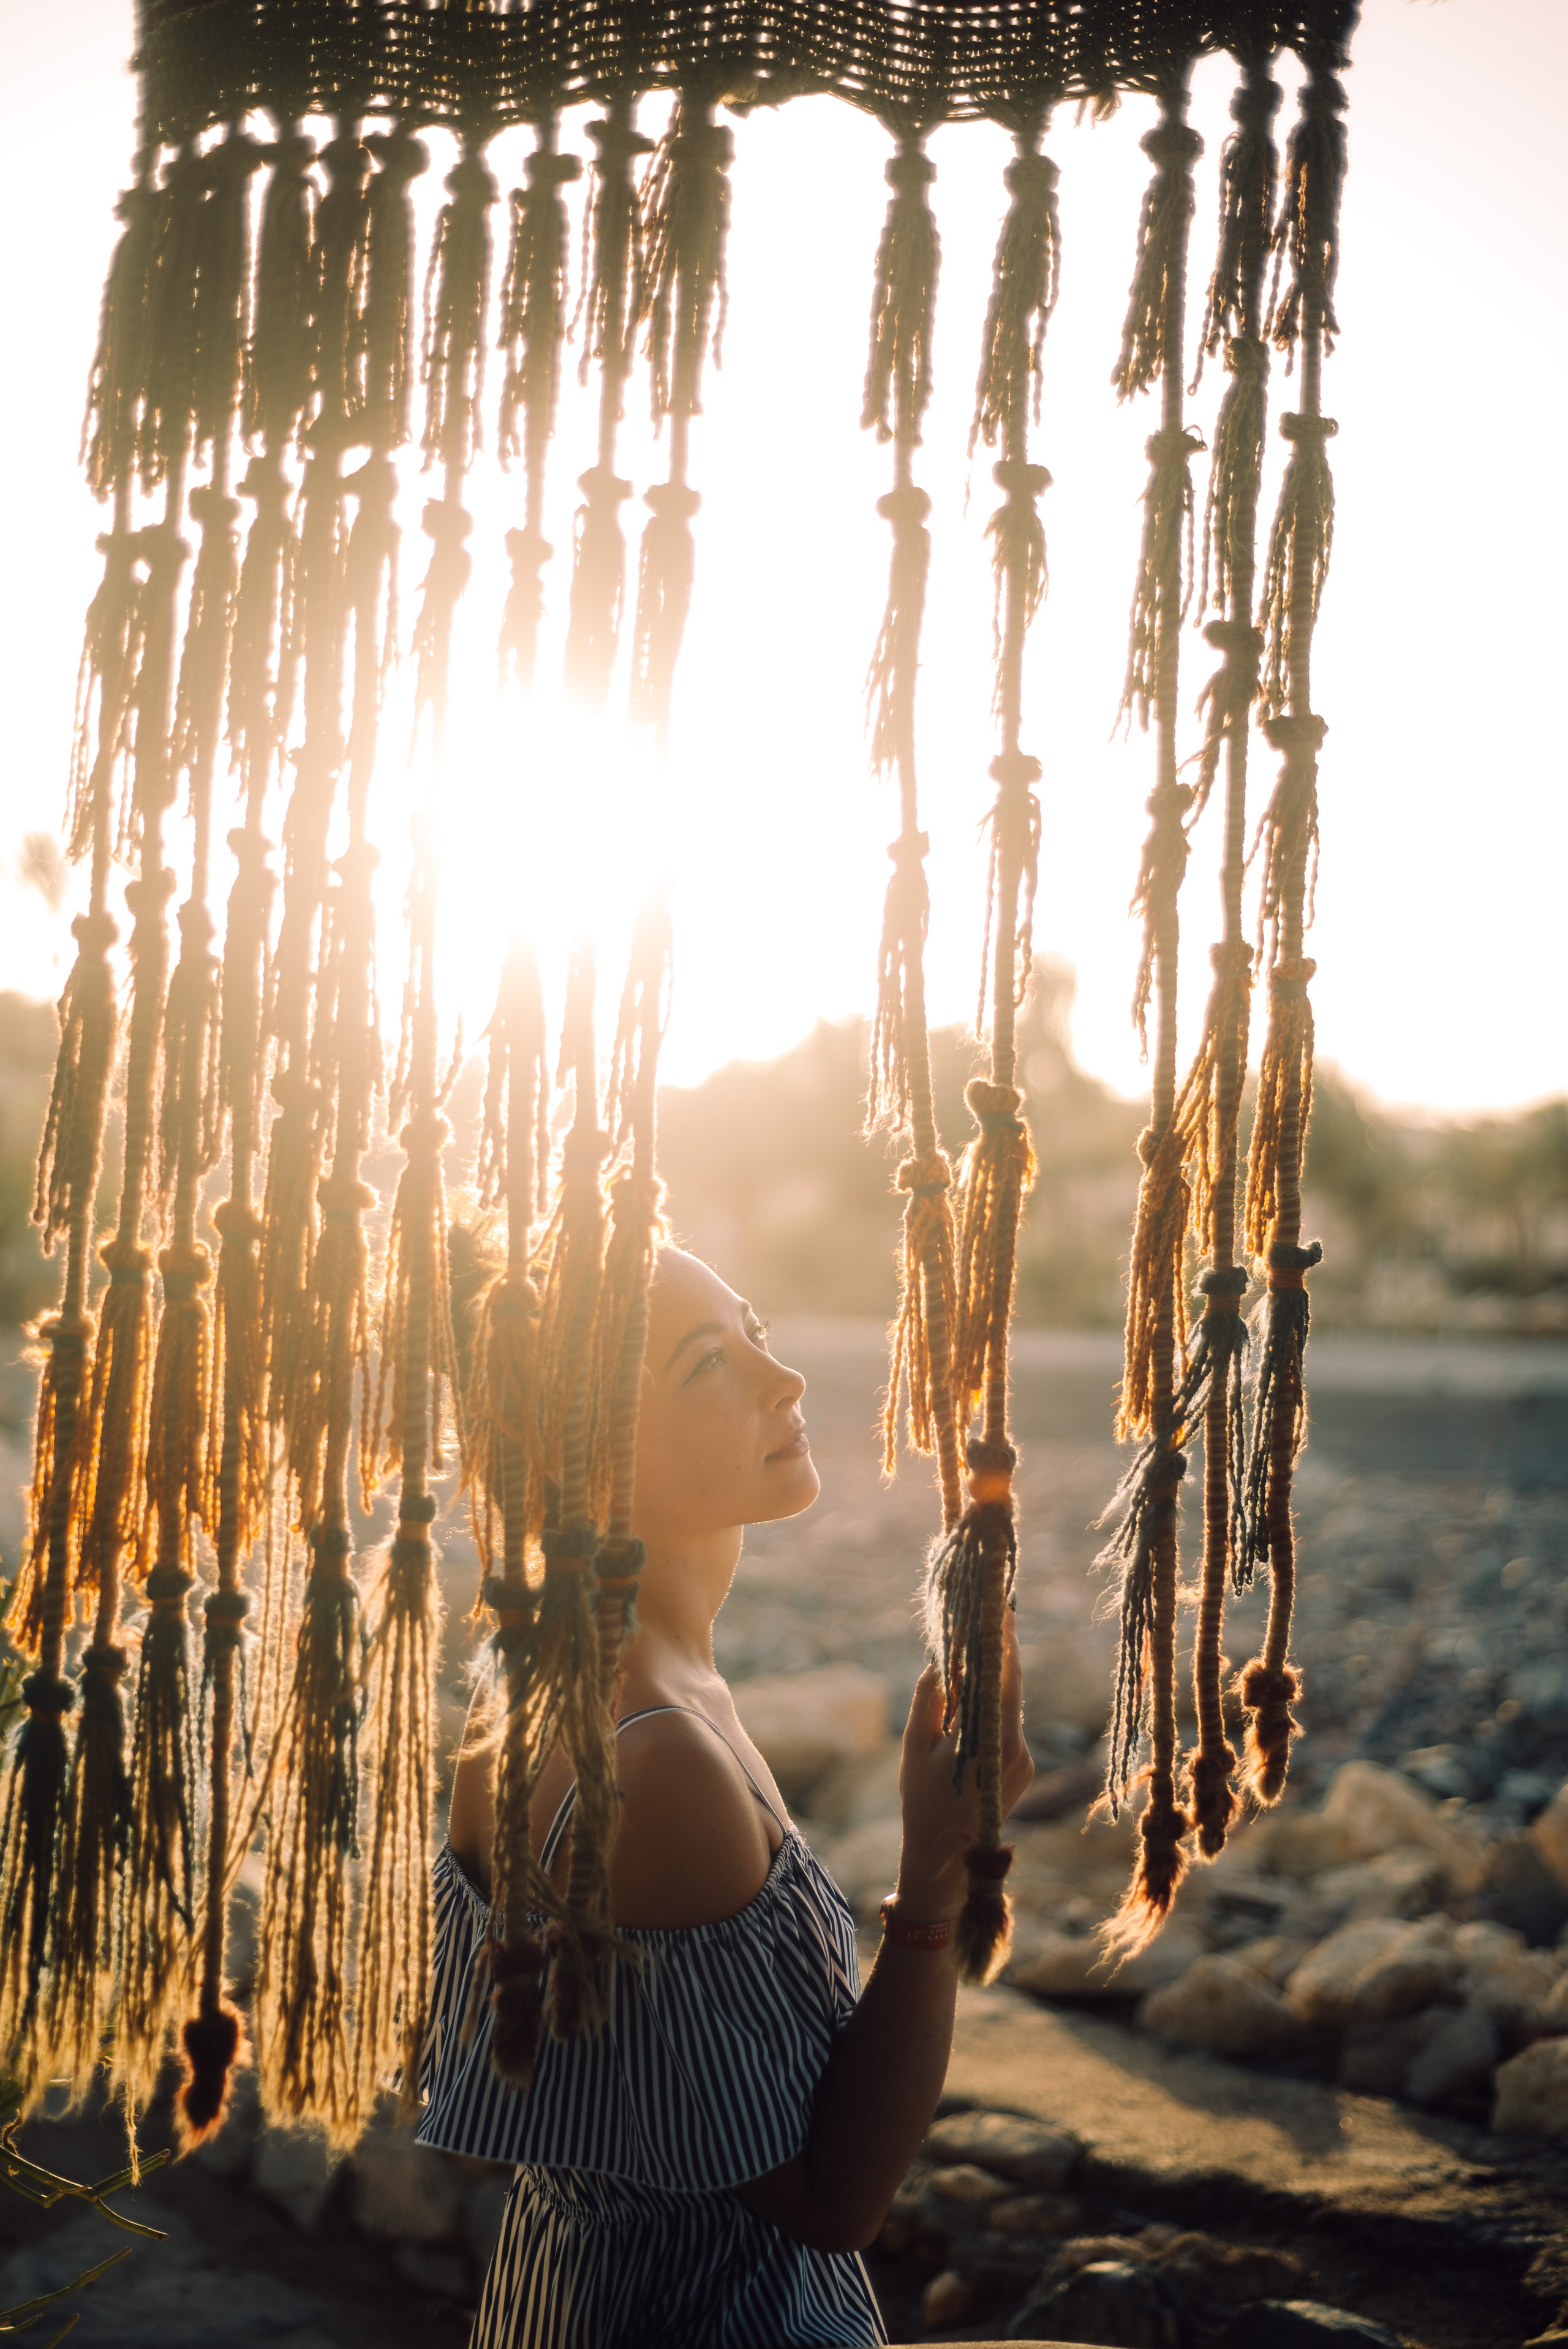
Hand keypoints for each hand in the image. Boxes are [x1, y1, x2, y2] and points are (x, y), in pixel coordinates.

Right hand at [893, 1619, 1032, 1919]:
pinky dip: (993, 1702)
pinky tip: (976, 1686)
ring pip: (1008, 1704)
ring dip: (994, 1676)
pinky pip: (1007, 1722)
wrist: (946, 1860)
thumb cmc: (923, 1802)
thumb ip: (931, 1699)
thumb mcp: (916, 1746)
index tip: (1000, 1604)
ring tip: (978, 1643)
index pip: (1003, 1675)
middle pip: (1010, 1685)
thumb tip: (944, 1660)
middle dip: (1000, 1648)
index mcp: (992, 1740)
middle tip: (993, 1610)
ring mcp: (1023, 1759)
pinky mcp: (1022, 1767)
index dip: (1002, 1637)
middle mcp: (1017, 1747)